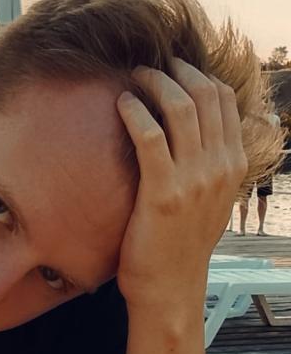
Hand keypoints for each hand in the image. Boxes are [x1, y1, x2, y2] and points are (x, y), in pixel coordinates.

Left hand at [115, 58, 247, 307]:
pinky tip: (120, 103)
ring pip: (180, 108)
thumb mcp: (209, 201)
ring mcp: (195, 179)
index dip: (197, 75)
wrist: (170, 287)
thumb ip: (209, 167)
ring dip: (154, 83)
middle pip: (204, 95)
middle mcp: (220, 166)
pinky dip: (134, 112)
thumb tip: (195, 138)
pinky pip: (150, 137)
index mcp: (233, 164)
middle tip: (148, 66)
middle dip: (175, 71)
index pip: (223, 101)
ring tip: (132, 78)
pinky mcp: (163, 192)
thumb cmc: (179, 245)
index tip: (172, 68)